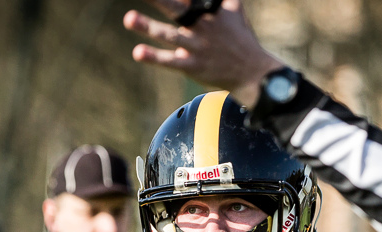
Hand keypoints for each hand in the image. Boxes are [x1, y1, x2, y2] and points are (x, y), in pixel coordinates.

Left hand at [123, 0, 283, 106]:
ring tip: (128, 18)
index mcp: (210, 11)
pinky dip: (154, 57)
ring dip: (148, 27)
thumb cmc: (241, 39)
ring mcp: (197, 47)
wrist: (253, 73)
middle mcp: (202, 26)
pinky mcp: (193, 66)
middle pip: (177, 9)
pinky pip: (170, 61)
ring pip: (169, 35)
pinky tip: (138, 52)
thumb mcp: (234, 10)